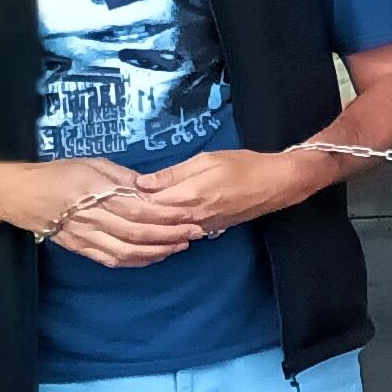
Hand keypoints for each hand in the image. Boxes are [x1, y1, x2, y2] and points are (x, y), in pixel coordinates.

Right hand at [0, 159, 193, 264]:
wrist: (24, 194)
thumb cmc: (61, 174)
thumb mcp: (94, 164)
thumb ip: (124, 177)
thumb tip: (150, 186)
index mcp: (99, 194)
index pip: (141, 209)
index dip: (167, 215)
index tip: (189, 215)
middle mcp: (94, 218)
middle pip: (138, 233)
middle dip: (170, 235)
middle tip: (194, 233)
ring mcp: (86, 236)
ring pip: (127, 251)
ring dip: (157, 251)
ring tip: (180, 246)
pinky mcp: (79, 247)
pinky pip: (110, 259)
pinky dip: (135, 261)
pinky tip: (153, 256)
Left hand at [130, 147, 327, 238]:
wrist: (278, 184)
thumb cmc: (245, 165)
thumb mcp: (207, 160)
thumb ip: (173, 174)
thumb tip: (141, 183)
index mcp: (187, 197)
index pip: (146, 204)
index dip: (127, 199)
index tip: (113, 191)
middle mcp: (190, 217)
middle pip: (151, 221)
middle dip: (132, 214)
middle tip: (115, 205)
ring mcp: (199, 226)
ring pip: (163, 229)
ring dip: (146, 223)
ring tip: (130, 215)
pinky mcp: (208, 229)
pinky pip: (178, 231)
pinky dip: (163, 227)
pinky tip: (155, 221)